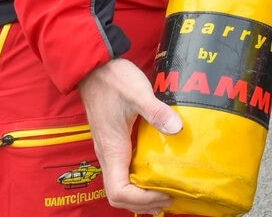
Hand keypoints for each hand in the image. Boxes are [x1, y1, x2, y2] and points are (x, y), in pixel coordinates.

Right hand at [75, 58, 180, 214]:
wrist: (94, 68)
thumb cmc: (113, 80)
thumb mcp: (138, 92)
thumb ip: (156, 111)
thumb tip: (177, 129)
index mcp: (113, 150)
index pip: (119, 191)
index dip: (142, 199)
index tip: (164, 193)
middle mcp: (108, 155)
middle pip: (119, 196)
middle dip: (144, 203)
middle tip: (170, 197)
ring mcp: (110, 151)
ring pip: (121, 186)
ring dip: (141, 196)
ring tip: (166, 192)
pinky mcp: (114, 144)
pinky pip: (123, 173)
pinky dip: (139, 182)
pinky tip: (156, 175)